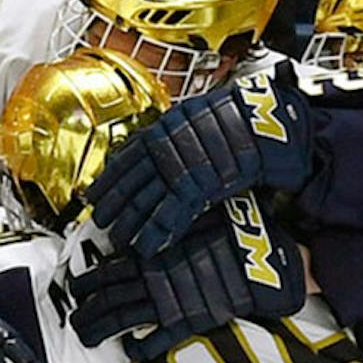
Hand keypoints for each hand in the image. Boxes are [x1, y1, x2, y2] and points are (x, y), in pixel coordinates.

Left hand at [70, 193, 305, 357]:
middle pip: (107, 295)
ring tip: (89, 338)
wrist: (263, 257)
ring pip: (121, 317)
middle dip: (86, 309)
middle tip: (75, 319)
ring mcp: (168, 299)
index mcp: (153, 249)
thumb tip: (159, 219)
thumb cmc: (235, 230)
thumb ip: (176, 222)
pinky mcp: (187, 321)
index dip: (89, 280)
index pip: (109, 266)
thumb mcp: (200, 215)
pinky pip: (158, 339)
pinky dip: (143, 348)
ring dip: (101, 329)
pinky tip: (133, 353)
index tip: (76, 287)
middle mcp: (153, 274)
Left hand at [83, 69, 311, 257]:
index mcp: (166, 125)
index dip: (109, 178)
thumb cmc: (244, 117)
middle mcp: (167, 144)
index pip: (127, 156)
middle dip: (113, 204)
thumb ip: (182, 135)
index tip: (95, 191)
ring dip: (128, 221)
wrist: (267, 119)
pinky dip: (156, 232)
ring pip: (144, 198)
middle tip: (99, 220)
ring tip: (117, 237)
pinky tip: (146, 245)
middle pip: (130, 180)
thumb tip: (166, 148)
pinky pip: (170, 213)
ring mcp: (180, 165)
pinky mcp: (198, 185)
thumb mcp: (203, 118)